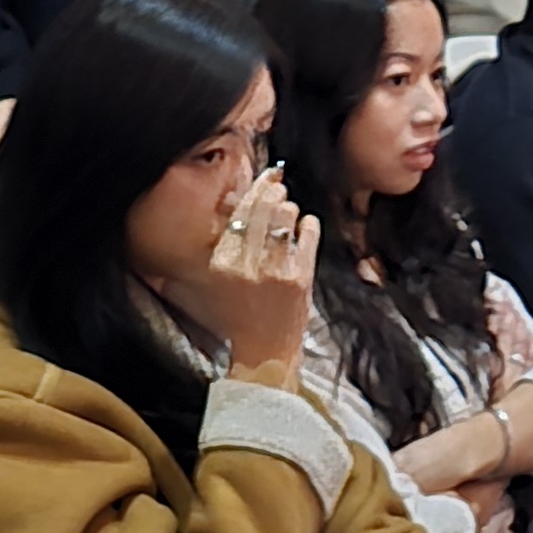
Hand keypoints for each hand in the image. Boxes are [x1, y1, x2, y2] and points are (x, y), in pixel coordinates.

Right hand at [152, 162, 317, 384]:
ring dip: (290, 207)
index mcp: (223, 264)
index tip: (261, 181)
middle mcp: (247, 265)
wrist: (266, 351)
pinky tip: (306, 224)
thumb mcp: (225, 277)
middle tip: (278, 186)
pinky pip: (308, 236)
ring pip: (285, 219)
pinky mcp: (301, 277)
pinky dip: (309, 225)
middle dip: (272, 192)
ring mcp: (275, 270)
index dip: (252, 192)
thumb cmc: (242, 312)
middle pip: (262, 210)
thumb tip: (240, 200)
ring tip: (289, 207)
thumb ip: (230, 244)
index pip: (238, 214)